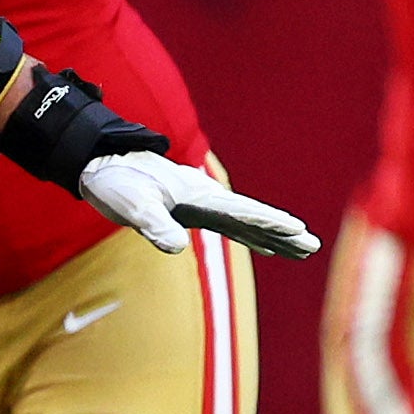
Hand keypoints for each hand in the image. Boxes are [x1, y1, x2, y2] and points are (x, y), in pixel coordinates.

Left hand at [77, 151, 319, 260]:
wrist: (100, 162)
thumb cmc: (116, 181)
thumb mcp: (131, 205)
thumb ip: (155, 224)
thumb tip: (178, 247)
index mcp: (199, 195)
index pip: (243, 212)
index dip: (271, 222)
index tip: (298, 230)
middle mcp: (207, 199)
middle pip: (253, 218)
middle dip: (283, 233)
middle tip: (313, 246)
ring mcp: (202, 205)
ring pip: (247, 224)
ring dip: (274, 237)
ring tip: (302, 250)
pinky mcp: (192, 211)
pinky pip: (232, 226)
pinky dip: (253, 236)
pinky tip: (264, 247)